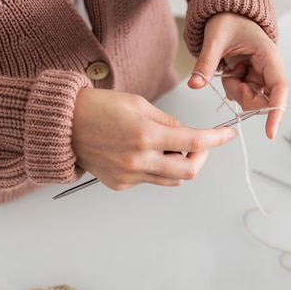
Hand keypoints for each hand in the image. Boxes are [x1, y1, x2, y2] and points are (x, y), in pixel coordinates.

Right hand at [71, 88, 236, 189]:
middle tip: (197, 146)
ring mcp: (129, 175)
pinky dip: (155, 169)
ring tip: (164, 147)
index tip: (228, 134)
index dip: (216, 138)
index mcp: (145, 134)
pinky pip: (150, 181)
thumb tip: (189, 135)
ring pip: (171, 180)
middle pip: (188, 171)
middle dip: (200, 158)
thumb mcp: (139, 104)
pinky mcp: (120, 185)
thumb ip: (168, 122)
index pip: (193, 141)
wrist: (63, 126)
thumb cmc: (98, 108)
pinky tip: (139, 154)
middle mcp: (138, 159)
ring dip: (178, 165)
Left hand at [187, 12, 288, 139]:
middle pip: (262, 100)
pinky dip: (231, 87)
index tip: (270, 133)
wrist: (229, 15)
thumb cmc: (229, 20)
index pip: (279, 89)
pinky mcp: (253, 80)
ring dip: (234, 89)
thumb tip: (195, 84)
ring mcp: (262, 77)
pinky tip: (230, 69)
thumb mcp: (215, 39)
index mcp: (269, 56)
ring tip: (228, 66)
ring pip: (249, 100)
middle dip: (242, 95)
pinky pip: (242, 95)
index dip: (276, 112)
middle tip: (229, 74)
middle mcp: (270, 69)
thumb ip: (206, 63)